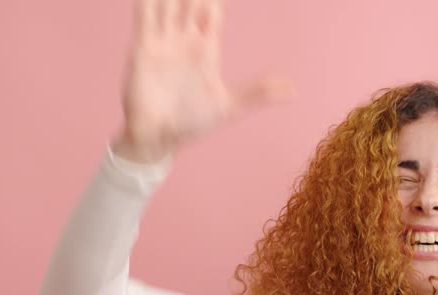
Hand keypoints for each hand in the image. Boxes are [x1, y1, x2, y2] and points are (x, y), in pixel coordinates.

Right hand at [114, 0, 290, 160]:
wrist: (161, 139)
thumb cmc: (193, 124)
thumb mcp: (229, 106)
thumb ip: (258, 94)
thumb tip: (293, 90)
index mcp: (206, 50)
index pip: (212, 13)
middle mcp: (185, 41)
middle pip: (191, 2)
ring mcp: (164, 43)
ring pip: (168, 5)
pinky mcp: (143, 48)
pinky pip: (145, 17)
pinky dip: (148, 2)